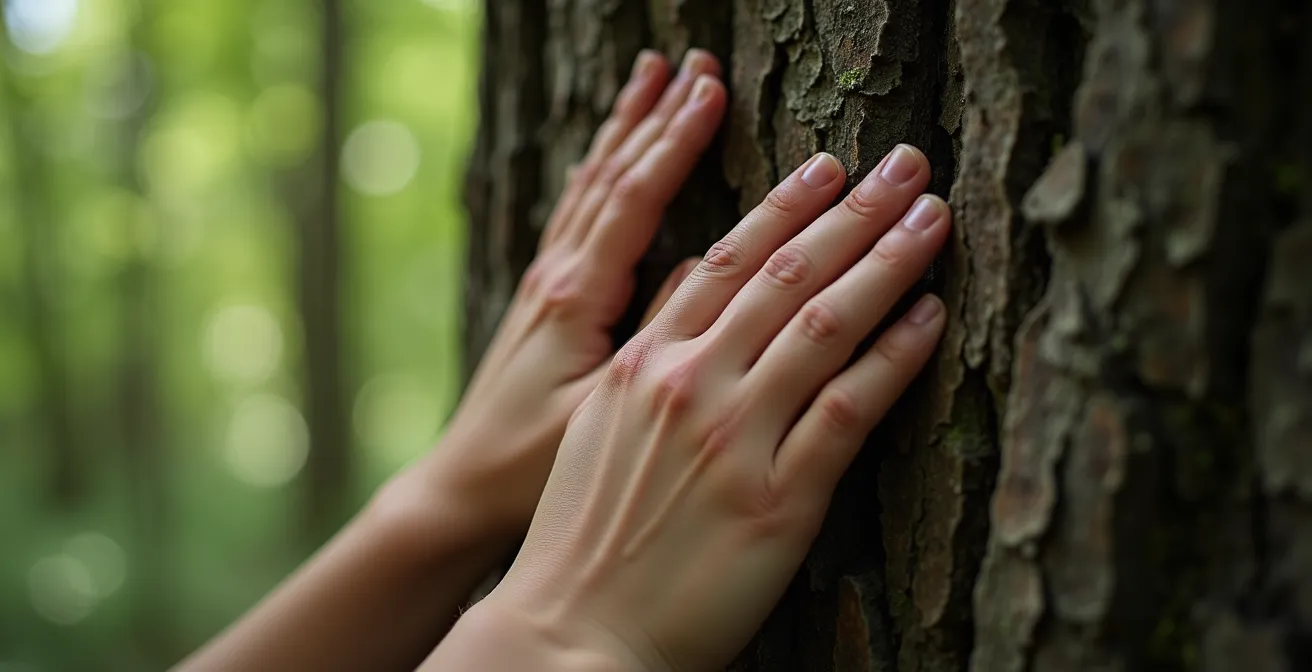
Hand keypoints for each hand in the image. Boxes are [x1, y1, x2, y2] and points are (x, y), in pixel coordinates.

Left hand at [396, 49, 727, 541]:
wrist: (459, 492)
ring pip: (590, 187)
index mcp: (573, 297)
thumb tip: (706, 262)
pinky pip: (574, 216)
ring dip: (625, 131)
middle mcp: (555, 276)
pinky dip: (598, 174)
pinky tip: (603, 159)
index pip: (633, 199)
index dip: (673, 142)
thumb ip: (653, 338)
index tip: (709, 91)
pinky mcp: (541, 302)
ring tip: (650, 77)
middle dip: (656, 116)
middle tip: (695, 63)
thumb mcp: (599, 412)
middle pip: (611, 176)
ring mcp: (544, 285)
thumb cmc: (530, 468)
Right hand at [436, 145, 950, 669]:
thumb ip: (647, 345)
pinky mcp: (778, 501)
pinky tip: (928, 318)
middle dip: (852, 212)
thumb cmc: (582, 533)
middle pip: (785, 276)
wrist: (571, 631)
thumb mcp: (596, 423)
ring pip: (822, 325)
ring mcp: (734, 439)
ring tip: (931, 218)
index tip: (830, 168)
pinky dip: (892, 357)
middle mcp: (689, 385)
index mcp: (643, 363)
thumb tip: (691, 278)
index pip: (727, 261)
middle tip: (905, 166)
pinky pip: (848, 411)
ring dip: (884, 263)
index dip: (786, 207)